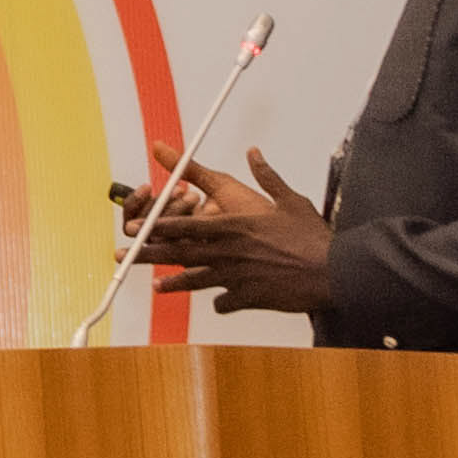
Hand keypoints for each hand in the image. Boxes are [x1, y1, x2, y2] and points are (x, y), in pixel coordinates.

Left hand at [127, 153, 333, 319]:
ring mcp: (237, 278)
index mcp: (233, 226)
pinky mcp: (249, 298)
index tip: (136, 227)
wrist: (333, 272)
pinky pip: (226, 302)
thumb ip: (266, 176)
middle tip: (125, 257)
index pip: (185, 225)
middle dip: (150, 255)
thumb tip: (254, 153)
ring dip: (174, 284)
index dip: (157, 226)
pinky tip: (214, 304)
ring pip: (197, 281)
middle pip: (180, 254)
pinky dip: (220, 302)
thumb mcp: (289, 200)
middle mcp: (228, 253)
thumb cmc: (312, 236)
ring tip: (155, 287)